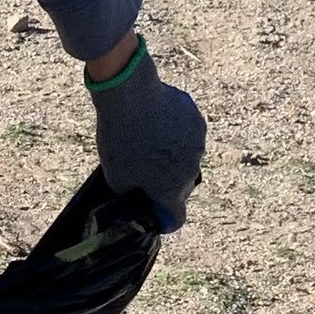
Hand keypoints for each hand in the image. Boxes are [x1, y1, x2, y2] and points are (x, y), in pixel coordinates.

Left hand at [89, 44, 206, 229]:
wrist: (131, 94)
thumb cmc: (120, 138)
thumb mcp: (116, 175)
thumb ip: (131, 192)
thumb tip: (136, 193)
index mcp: (172, 190)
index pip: (176, 218)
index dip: (164, 219)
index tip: (154, 212)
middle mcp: (191, 170)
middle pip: (182, 187)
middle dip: (167, 184)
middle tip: (145, 171)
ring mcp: (198, 144)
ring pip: (186, 158)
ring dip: (173, 156)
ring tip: (149, 140)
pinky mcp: (197, 120)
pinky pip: (189, 135)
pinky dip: (177, 133)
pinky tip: (157, 122)